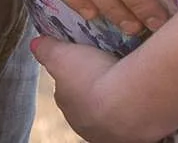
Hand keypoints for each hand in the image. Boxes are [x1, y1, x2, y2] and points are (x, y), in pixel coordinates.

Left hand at [32, 37, 157, 142]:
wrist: (129, 103)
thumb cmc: (91, 78)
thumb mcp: (61, 55)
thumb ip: (46, 49)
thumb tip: (35, 43)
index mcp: (69, 108)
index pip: (68, 90)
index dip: (76, 74)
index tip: (87, 60)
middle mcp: (87, 126)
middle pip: (90, 102)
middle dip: (98, 87)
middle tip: (110, 66)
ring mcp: (112, 133)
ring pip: (113, 110)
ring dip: (118, 96)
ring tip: (129, 77)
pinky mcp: (136, 134)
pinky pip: (135, 114)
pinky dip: (136, 103)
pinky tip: (142, 90)